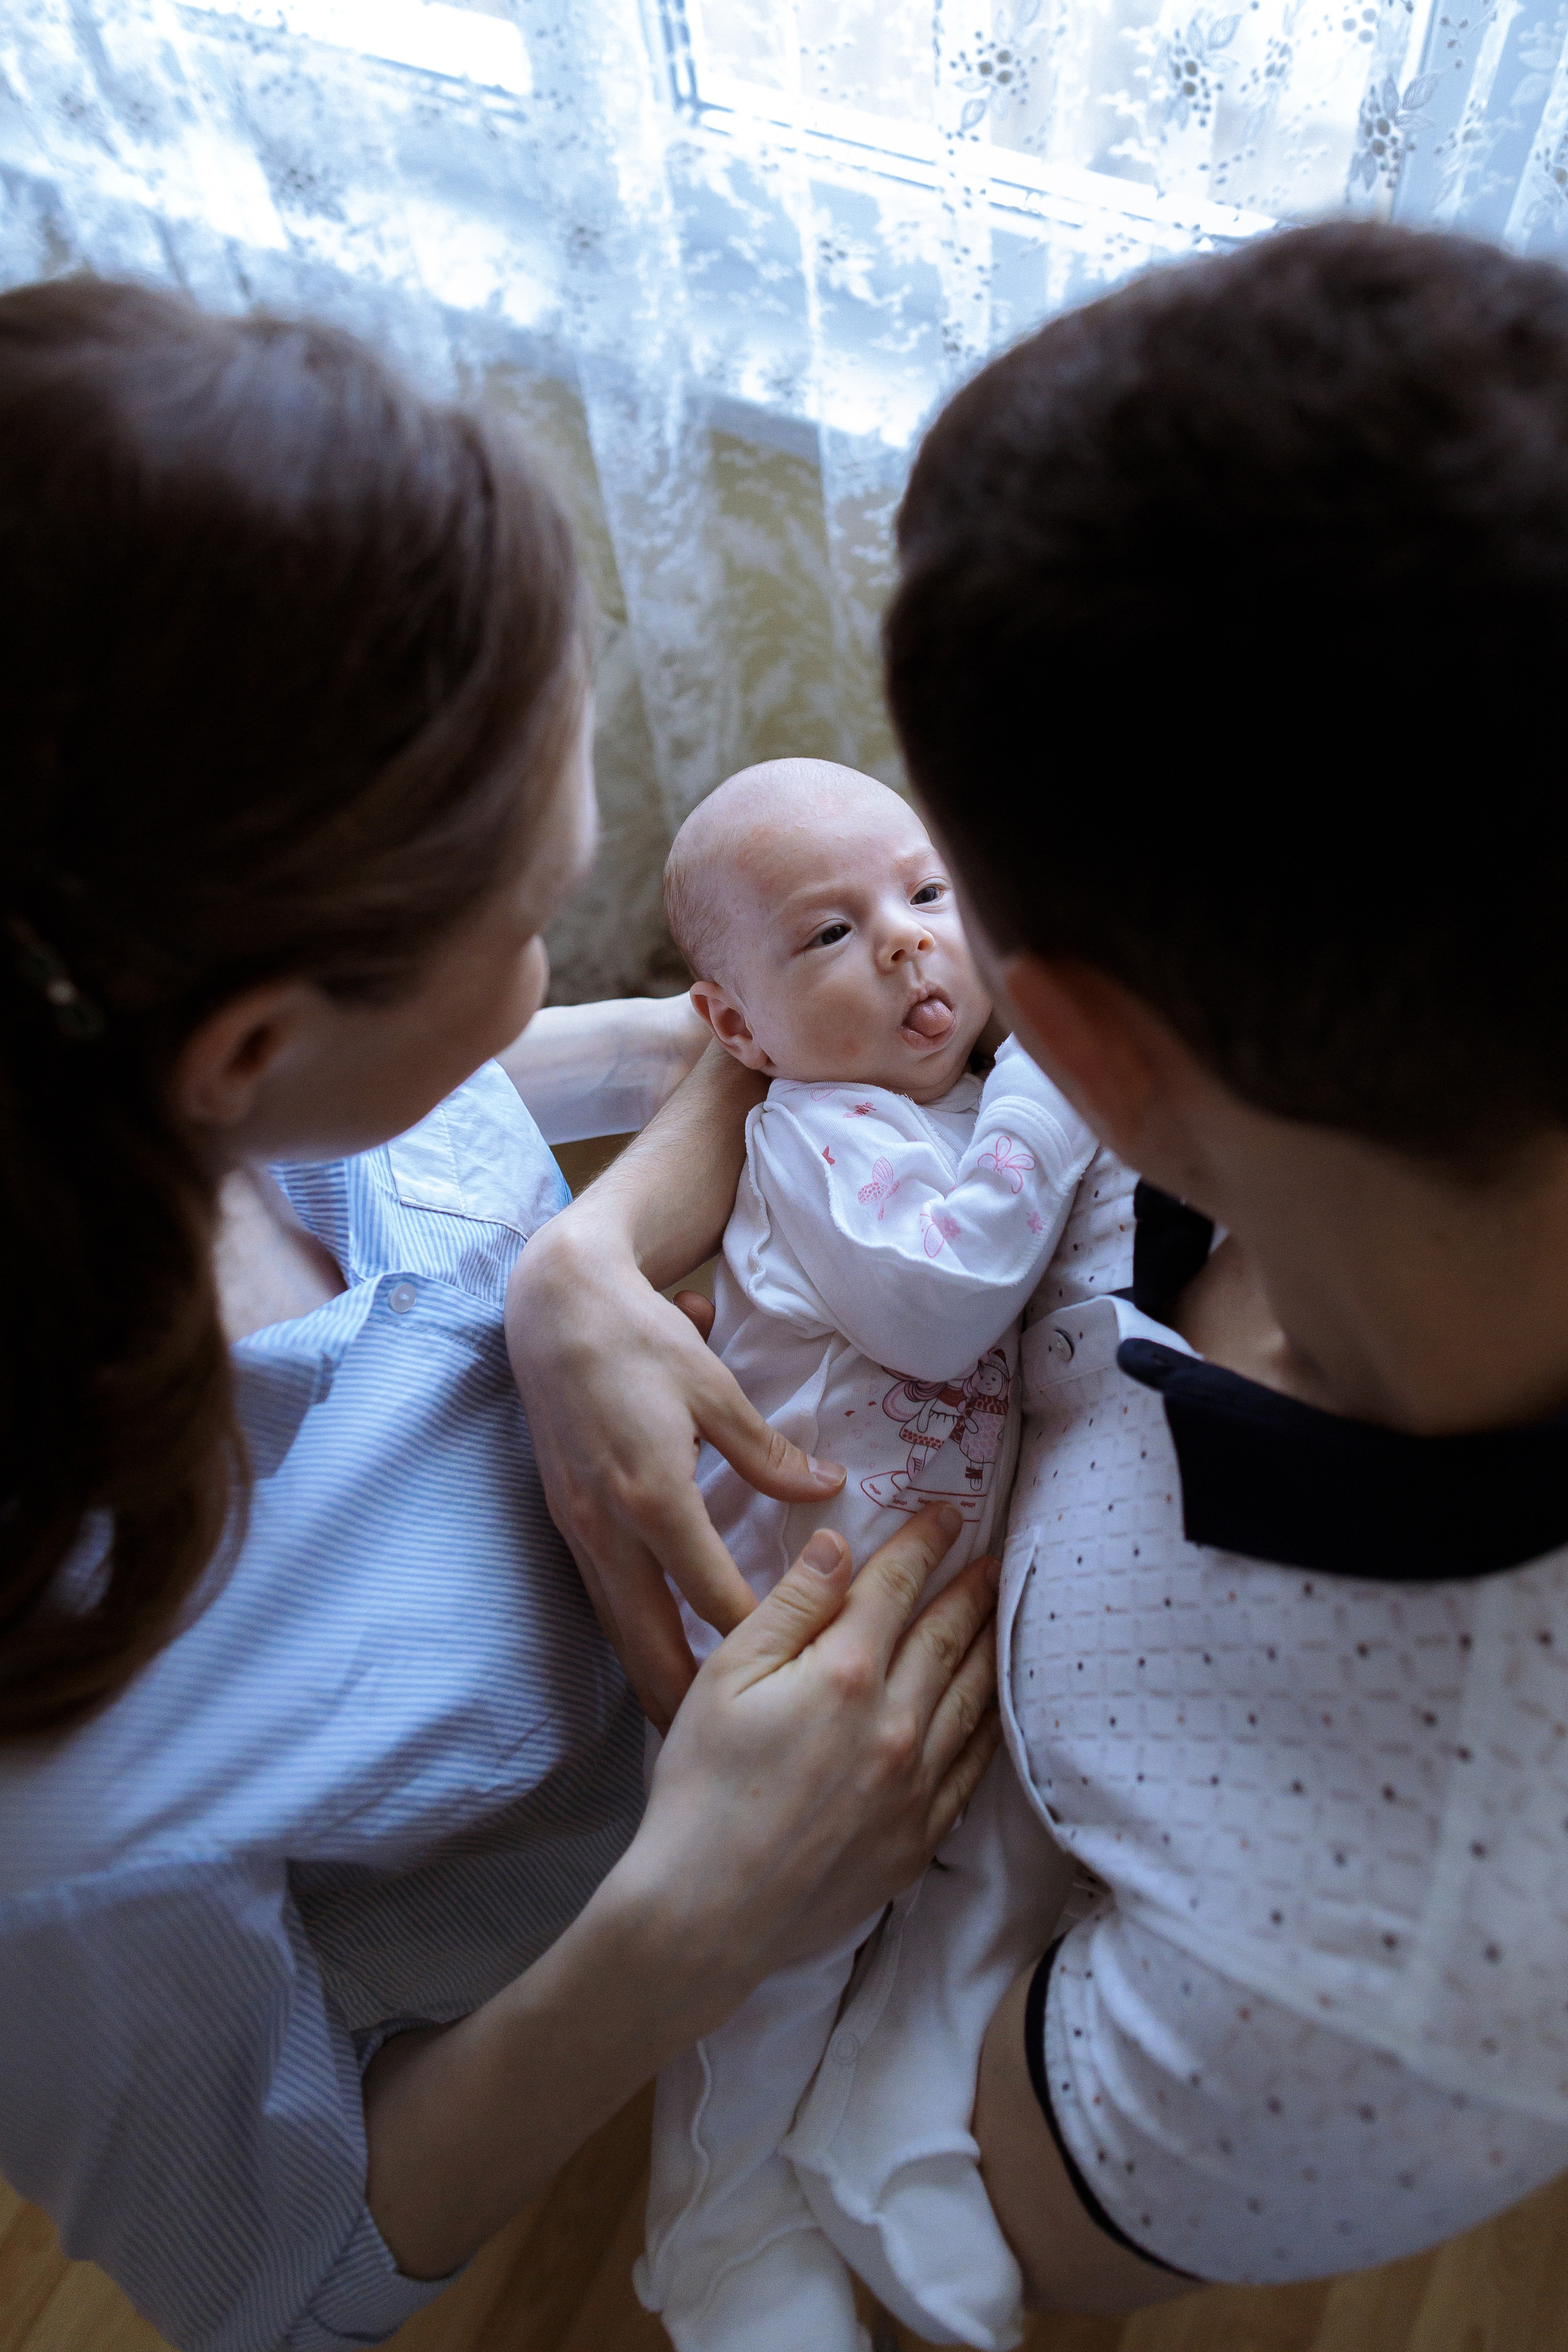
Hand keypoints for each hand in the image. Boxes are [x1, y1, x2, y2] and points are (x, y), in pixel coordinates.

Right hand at [507, 1211, 844, 1728]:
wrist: (552, 1306)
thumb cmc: (639, 1339)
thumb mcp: (714, 1388)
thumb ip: (767, 1452)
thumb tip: (825, 1489)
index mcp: (653, 1495)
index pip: (712, 1593)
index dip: (755, 1642)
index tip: (796, 1683)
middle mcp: (607, 1524)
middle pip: (647, 1637)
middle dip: (682, 1700)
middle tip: (724, 1758)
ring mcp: (576, 1527)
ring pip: (615, 1627)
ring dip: (648, 1677)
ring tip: (686, 1731)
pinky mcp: (562, 1519)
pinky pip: (598, 1596)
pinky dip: (626, 1635)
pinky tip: (649, 1659)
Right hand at [633, 1502, 1003, 1986]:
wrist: (707, 1911)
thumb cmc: (701, 1787)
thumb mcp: (726, 1676)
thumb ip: (793, 1606)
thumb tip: (840, 1544)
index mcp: (845, 1674)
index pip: (897, 1588)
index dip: (925, 1544)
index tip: (950, 1514)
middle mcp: (895, 1724)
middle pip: (947, 1638)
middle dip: (971, 1589)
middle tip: (996, 1554)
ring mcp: (914, 1786)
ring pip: (972, 1699)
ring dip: (991, 1647)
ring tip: (1004, 1613)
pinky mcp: (918, 1838)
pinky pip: (972, 1770)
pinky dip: (991, 1728)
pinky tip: (996, 1707)